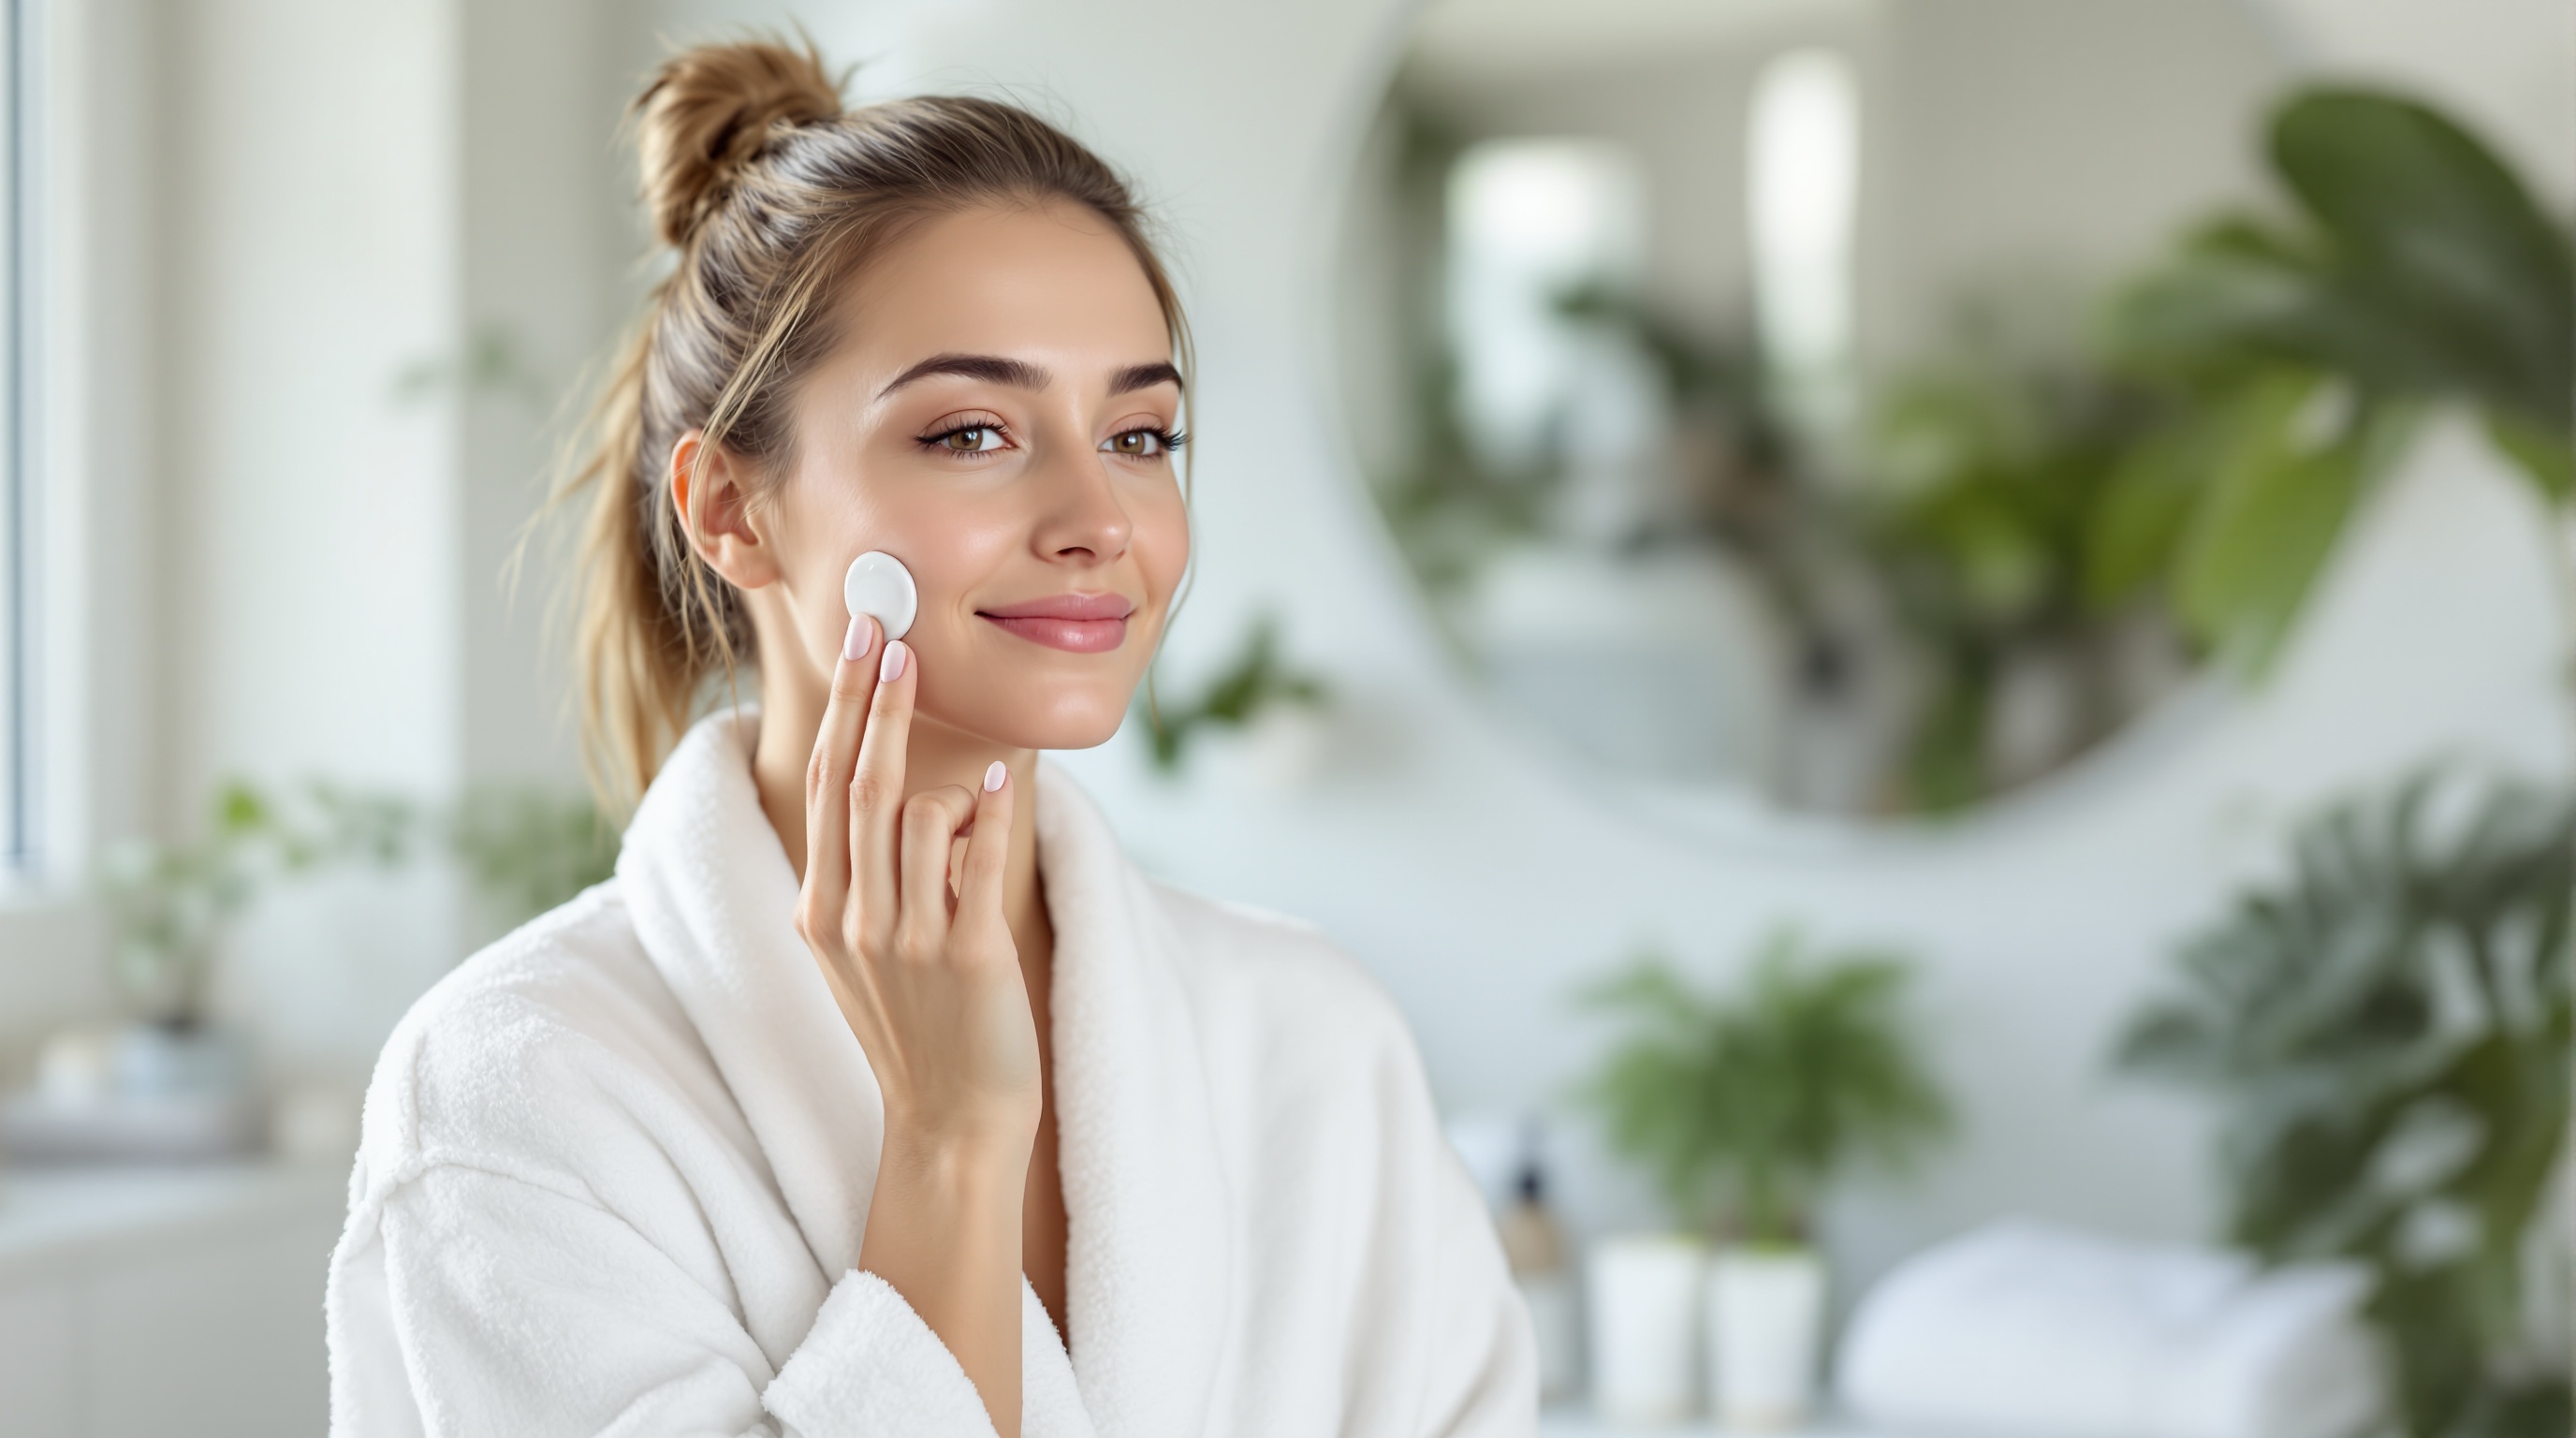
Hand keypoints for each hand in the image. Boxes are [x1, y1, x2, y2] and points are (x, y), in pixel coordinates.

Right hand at [796, 615, 1037, 1152]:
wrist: (948, 1121)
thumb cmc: (919, 1027)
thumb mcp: (868, 948)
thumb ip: (870, 875)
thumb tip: (900, 788)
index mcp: (821, 910)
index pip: (827, 787)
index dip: (843, 711)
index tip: (859, 647)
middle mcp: (850, 919)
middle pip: (860, 784)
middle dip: (875, 701)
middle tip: (892, 632)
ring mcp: (904, 940)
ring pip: (916, 816)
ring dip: (946, 781)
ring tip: (974, 783)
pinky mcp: (964, 956)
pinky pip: (973, 859)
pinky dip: (984, 812)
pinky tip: (997, 779)